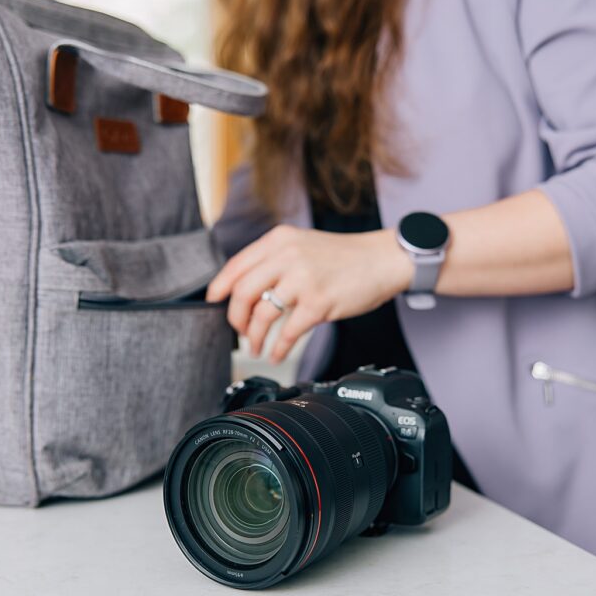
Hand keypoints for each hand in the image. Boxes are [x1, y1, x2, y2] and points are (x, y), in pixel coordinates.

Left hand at [206, 225, 412, 362]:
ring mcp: (303, 280)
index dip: (220, 287)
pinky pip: (287, 333)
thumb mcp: (303, 244)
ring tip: (255, 347)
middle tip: (239, 331)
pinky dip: (278, 348)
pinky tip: (276, 354)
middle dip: (236, 318)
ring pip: (262, 315)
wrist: (382, 259)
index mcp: (279, 240)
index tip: (213, 301)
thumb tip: (246, 287)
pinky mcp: (318, 303)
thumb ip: (275, 260)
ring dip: (254, 337)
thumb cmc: (345, 257)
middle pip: (243, 292)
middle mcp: (288, 257)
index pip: (237, 265)